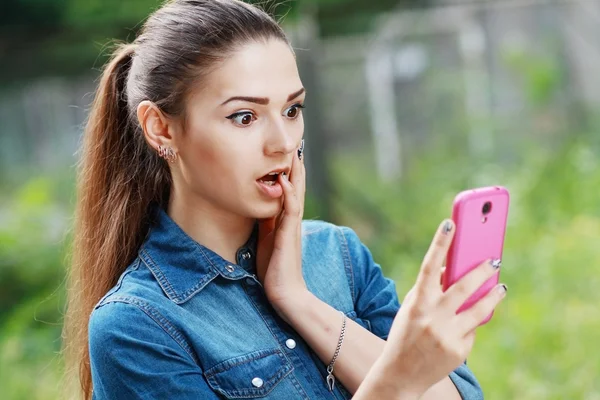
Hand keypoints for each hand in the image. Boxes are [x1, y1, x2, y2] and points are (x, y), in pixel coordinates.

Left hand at [255, 142, 306, 318]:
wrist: (286, 293)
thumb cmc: (274, 269)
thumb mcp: (266, 239)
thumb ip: (266, 222)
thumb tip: (257, 206)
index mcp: (286, 219)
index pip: (290, 189)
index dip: (288, 170)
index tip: (285, 151)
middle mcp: (292, 219)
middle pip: (297, 185)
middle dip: (295, 164)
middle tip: (296, 142)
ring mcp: (292, 226)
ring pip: (297, 192)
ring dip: (295, 172)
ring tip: (294, 152)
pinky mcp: (289, 235)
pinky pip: (291, 210)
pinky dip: (288, 193)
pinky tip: (283, 179)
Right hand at [378, 219, 506, 396]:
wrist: (400, 375)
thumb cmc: (406, 334)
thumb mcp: (412, 309)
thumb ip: (431, 290)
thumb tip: (453, 270)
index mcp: (417, 302)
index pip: (429, 266)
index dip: (440, 244)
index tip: (450, 224)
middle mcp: (432, 317)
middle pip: (464, 286)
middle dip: (482, 270)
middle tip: (495, 259)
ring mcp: (447, 335)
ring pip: (479, 309)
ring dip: (493, 296)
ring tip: (501, 288)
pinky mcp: (459, 351)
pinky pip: (472, 331)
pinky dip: (470, 326)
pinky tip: (464, 327)